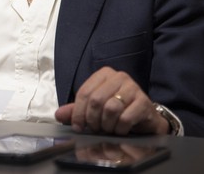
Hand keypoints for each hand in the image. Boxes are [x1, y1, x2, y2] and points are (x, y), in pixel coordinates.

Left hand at [54, 66, 169, 135]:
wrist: (145, 117)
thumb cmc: (118, 110)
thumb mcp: (94, 108)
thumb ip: (76, 110)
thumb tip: (58, 114)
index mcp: (104, 74)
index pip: (84, 92)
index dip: (78, 113)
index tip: (78, 127)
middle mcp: (119, 77)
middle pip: (96, 100)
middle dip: (92, 119)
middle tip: (95, 128)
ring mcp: (133, 88)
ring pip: (111, 109)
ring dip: (106, 125)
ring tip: (108, 129)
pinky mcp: (144, 102)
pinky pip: (125, 118)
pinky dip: (119, 129)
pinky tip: (120, 130)